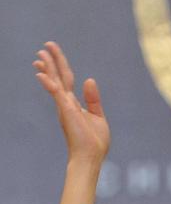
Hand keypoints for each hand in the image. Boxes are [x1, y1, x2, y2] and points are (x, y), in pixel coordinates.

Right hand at [33, 42, 110, 166]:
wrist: (91, 157)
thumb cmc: (94, 141)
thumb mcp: (98, 116)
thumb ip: (93, 98)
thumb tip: (89, 79)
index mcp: (74, 104)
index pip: (67, 80)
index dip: (61, 66)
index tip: (53, 54)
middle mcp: (66, 103)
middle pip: (59, 77)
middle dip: (52, 61)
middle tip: (45, 46)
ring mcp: (65, 106)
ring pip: (55, 82)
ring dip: (48, 68)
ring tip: (40, 54)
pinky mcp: (66, 111)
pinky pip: (56, 94)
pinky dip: (48, 83)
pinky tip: (40, 73)